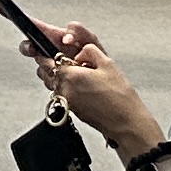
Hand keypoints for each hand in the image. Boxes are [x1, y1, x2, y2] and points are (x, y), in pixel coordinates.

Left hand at [38, 39, 157, 153]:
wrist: (126, 123)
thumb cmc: (119, 97)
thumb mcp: (108, 64)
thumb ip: (89, 51)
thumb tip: (80, 52)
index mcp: (70, 76)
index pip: (45, 61)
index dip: (45, 52)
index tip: (47, 47)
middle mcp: (64, 90)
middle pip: (44, 73)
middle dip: (50, 64)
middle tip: (64, 59)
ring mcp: (66, 103)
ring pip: (51, 85)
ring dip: (56, 76)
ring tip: (75, 73)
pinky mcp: (72, 111)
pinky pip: (60, 95)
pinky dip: (64, 88)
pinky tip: (81, 86)